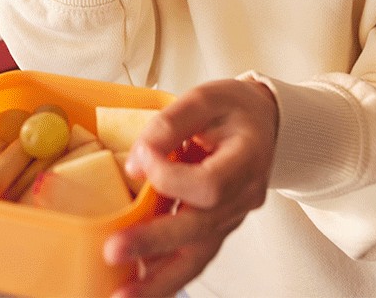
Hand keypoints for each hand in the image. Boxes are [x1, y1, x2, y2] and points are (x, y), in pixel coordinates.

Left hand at [103, 78, 278, 297]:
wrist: (263, 123)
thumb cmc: (234, 109)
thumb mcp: (204, 98)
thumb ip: (170, 124)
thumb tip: (137, 164)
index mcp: (247, 159)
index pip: (210, 184)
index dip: (170, 177)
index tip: (142, 156)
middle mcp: (243, 197)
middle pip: (200, 229)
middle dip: (154, 243)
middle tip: (113, 250)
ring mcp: (231, 218)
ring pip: (197, 257)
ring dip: (159, 280)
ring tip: (122, 295)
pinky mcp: (216, 228)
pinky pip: (193, 256)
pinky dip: (164, 273)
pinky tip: (135, 281)